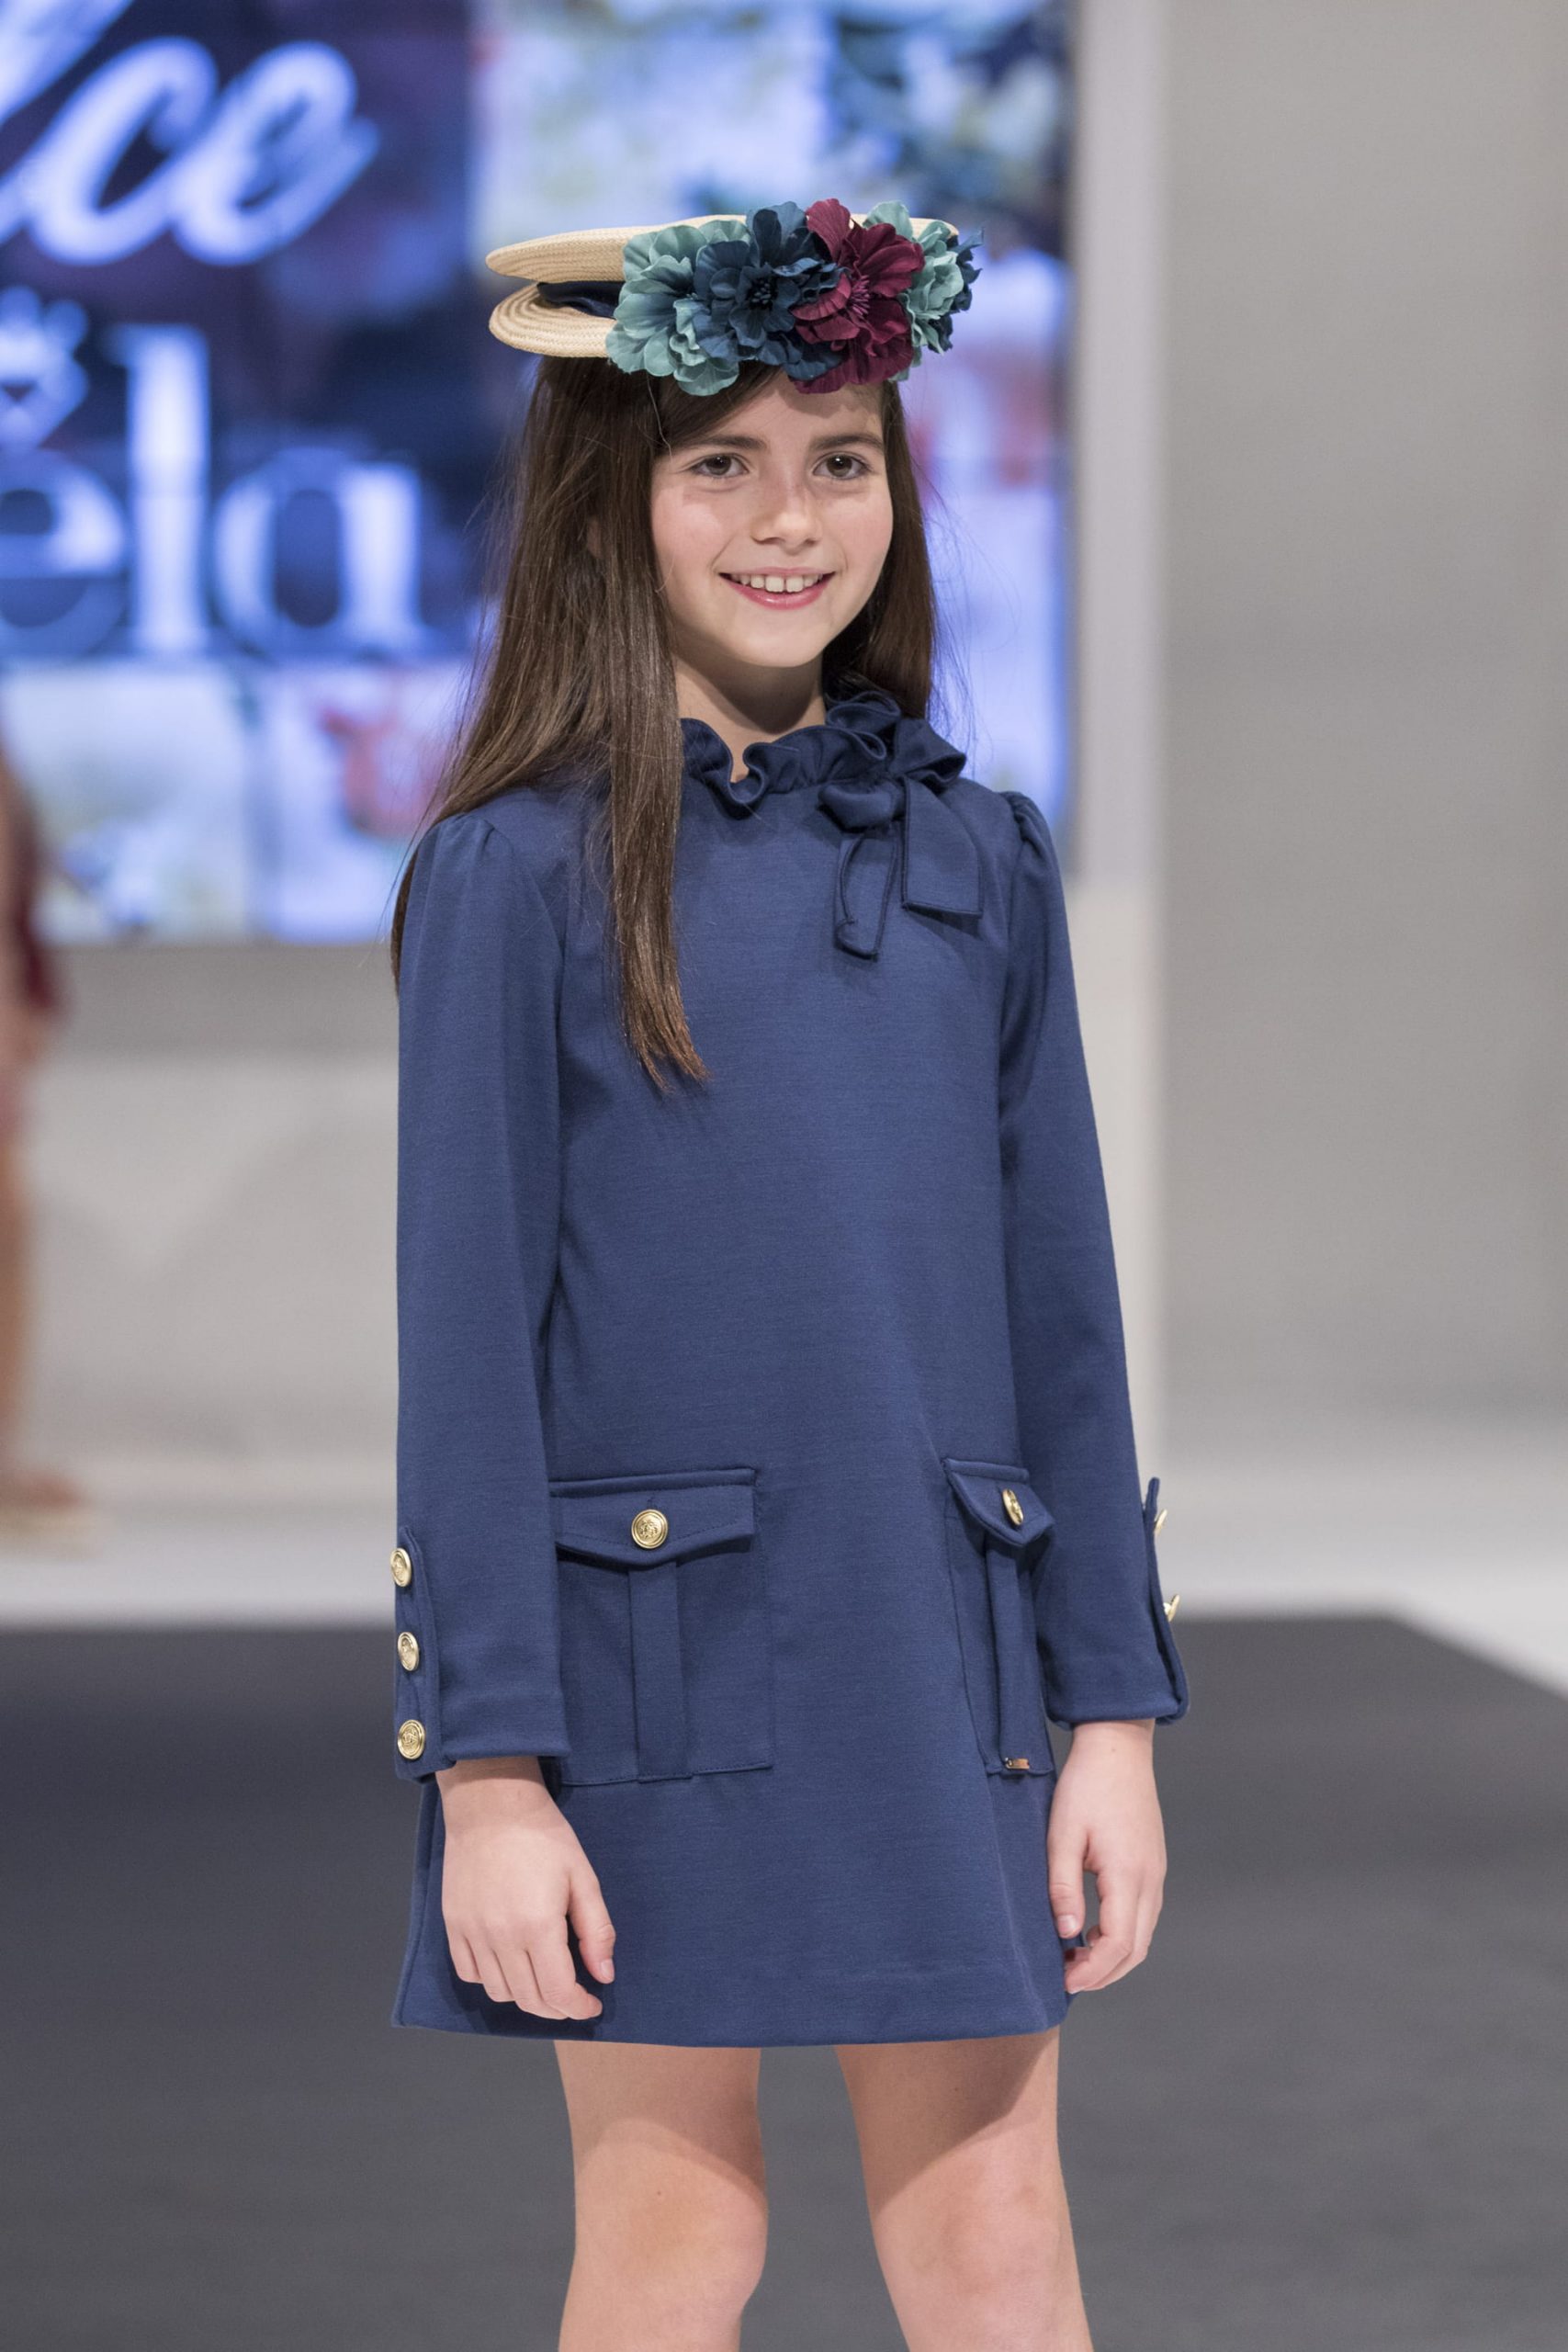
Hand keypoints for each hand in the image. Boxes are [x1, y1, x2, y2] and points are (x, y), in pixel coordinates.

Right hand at [436, 1756, 615, 2019]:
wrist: (491, 1805)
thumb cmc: (543, 1836)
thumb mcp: (582, 1877)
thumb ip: (596, 1930)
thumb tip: (604, 1976)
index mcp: (538, 1925)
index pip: (558, 1992)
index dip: (579, 2008)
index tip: (592, 2005)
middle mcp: (501, 1937)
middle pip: (529, 1999)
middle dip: (557, 2008)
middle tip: (573, 1998)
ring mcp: (472, 1933)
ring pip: (499, 1992)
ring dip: (526, 1997)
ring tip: (544, 1981)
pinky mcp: (453, 1925)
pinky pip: (470, 1973)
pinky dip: (492, 1980)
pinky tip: (510, 1966)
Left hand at [1046, 1719, 1165, 1994]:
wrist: (1118, 1747)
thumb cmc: (1086, 1785)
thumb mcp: (1062, 1833)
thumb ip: (1063, 1886)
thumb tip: (1067, 1934)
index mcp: (1128, 1874)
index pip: (1118, 1944)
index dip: (1092, 1972)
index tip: (1063, 1981)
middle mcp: (1150, 1879)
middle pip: (1136, 1949)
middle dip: (1103, 1973)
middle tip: (1065, 1977)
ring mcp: (1156, 1873)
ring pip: (1142, 1935)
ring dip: (1112, 1956)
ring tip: (1073, 1957)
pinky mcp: (1153, 1865)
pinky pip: (1143, 1915)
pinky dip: (1121, 1935)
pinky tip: (1091, 1929)